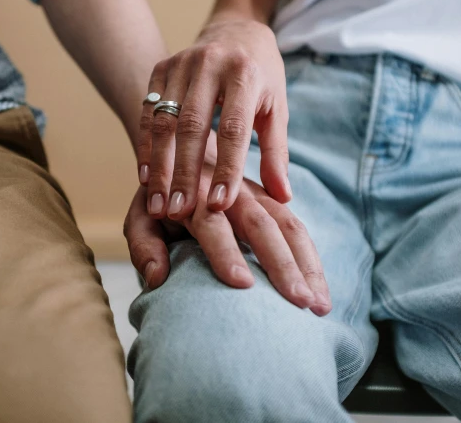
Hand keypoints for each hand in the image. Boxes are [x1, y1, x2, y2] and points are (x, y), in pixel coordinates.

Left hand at [124, 165, 330, 314]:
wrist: (184, 155)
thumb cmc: (160, 200)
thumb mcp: (141, 217)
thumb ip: (144, 246)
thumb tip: (157, 277)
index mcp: (196, 194)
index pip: (212, 224)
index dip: (225, 252)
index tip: (242, 284)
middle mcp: (232, 193)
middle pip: (261, 225)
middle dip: (281, 264)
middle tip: (298, 301)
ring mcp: (258, 197)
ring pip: (289, 225)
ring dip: (307, 264)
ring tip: (319, 304)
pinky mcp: (273, 204)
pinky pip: (298, 229)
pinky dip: (312, 260)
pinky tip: (320, 289)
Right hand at [135, 18, 291, 220]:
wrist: (236, 30)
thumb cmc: (261, 77)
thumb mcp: (277, 109)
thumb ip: (276, 153)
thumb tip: (282, 197)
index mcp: (245, 74)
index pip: (234, 128)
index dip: (226, 168)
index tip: (220, 205)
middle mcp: (210, 64)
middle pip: (192, 126)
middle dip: (185, 173)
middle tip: (180, 212)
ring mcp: (181, 64)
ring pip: (164, 121)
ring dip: (160, 166)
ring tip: (160, 205)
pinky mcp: (161, 68)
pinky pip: (148, 113)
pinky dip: (145, 147)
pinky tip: (146, 179)